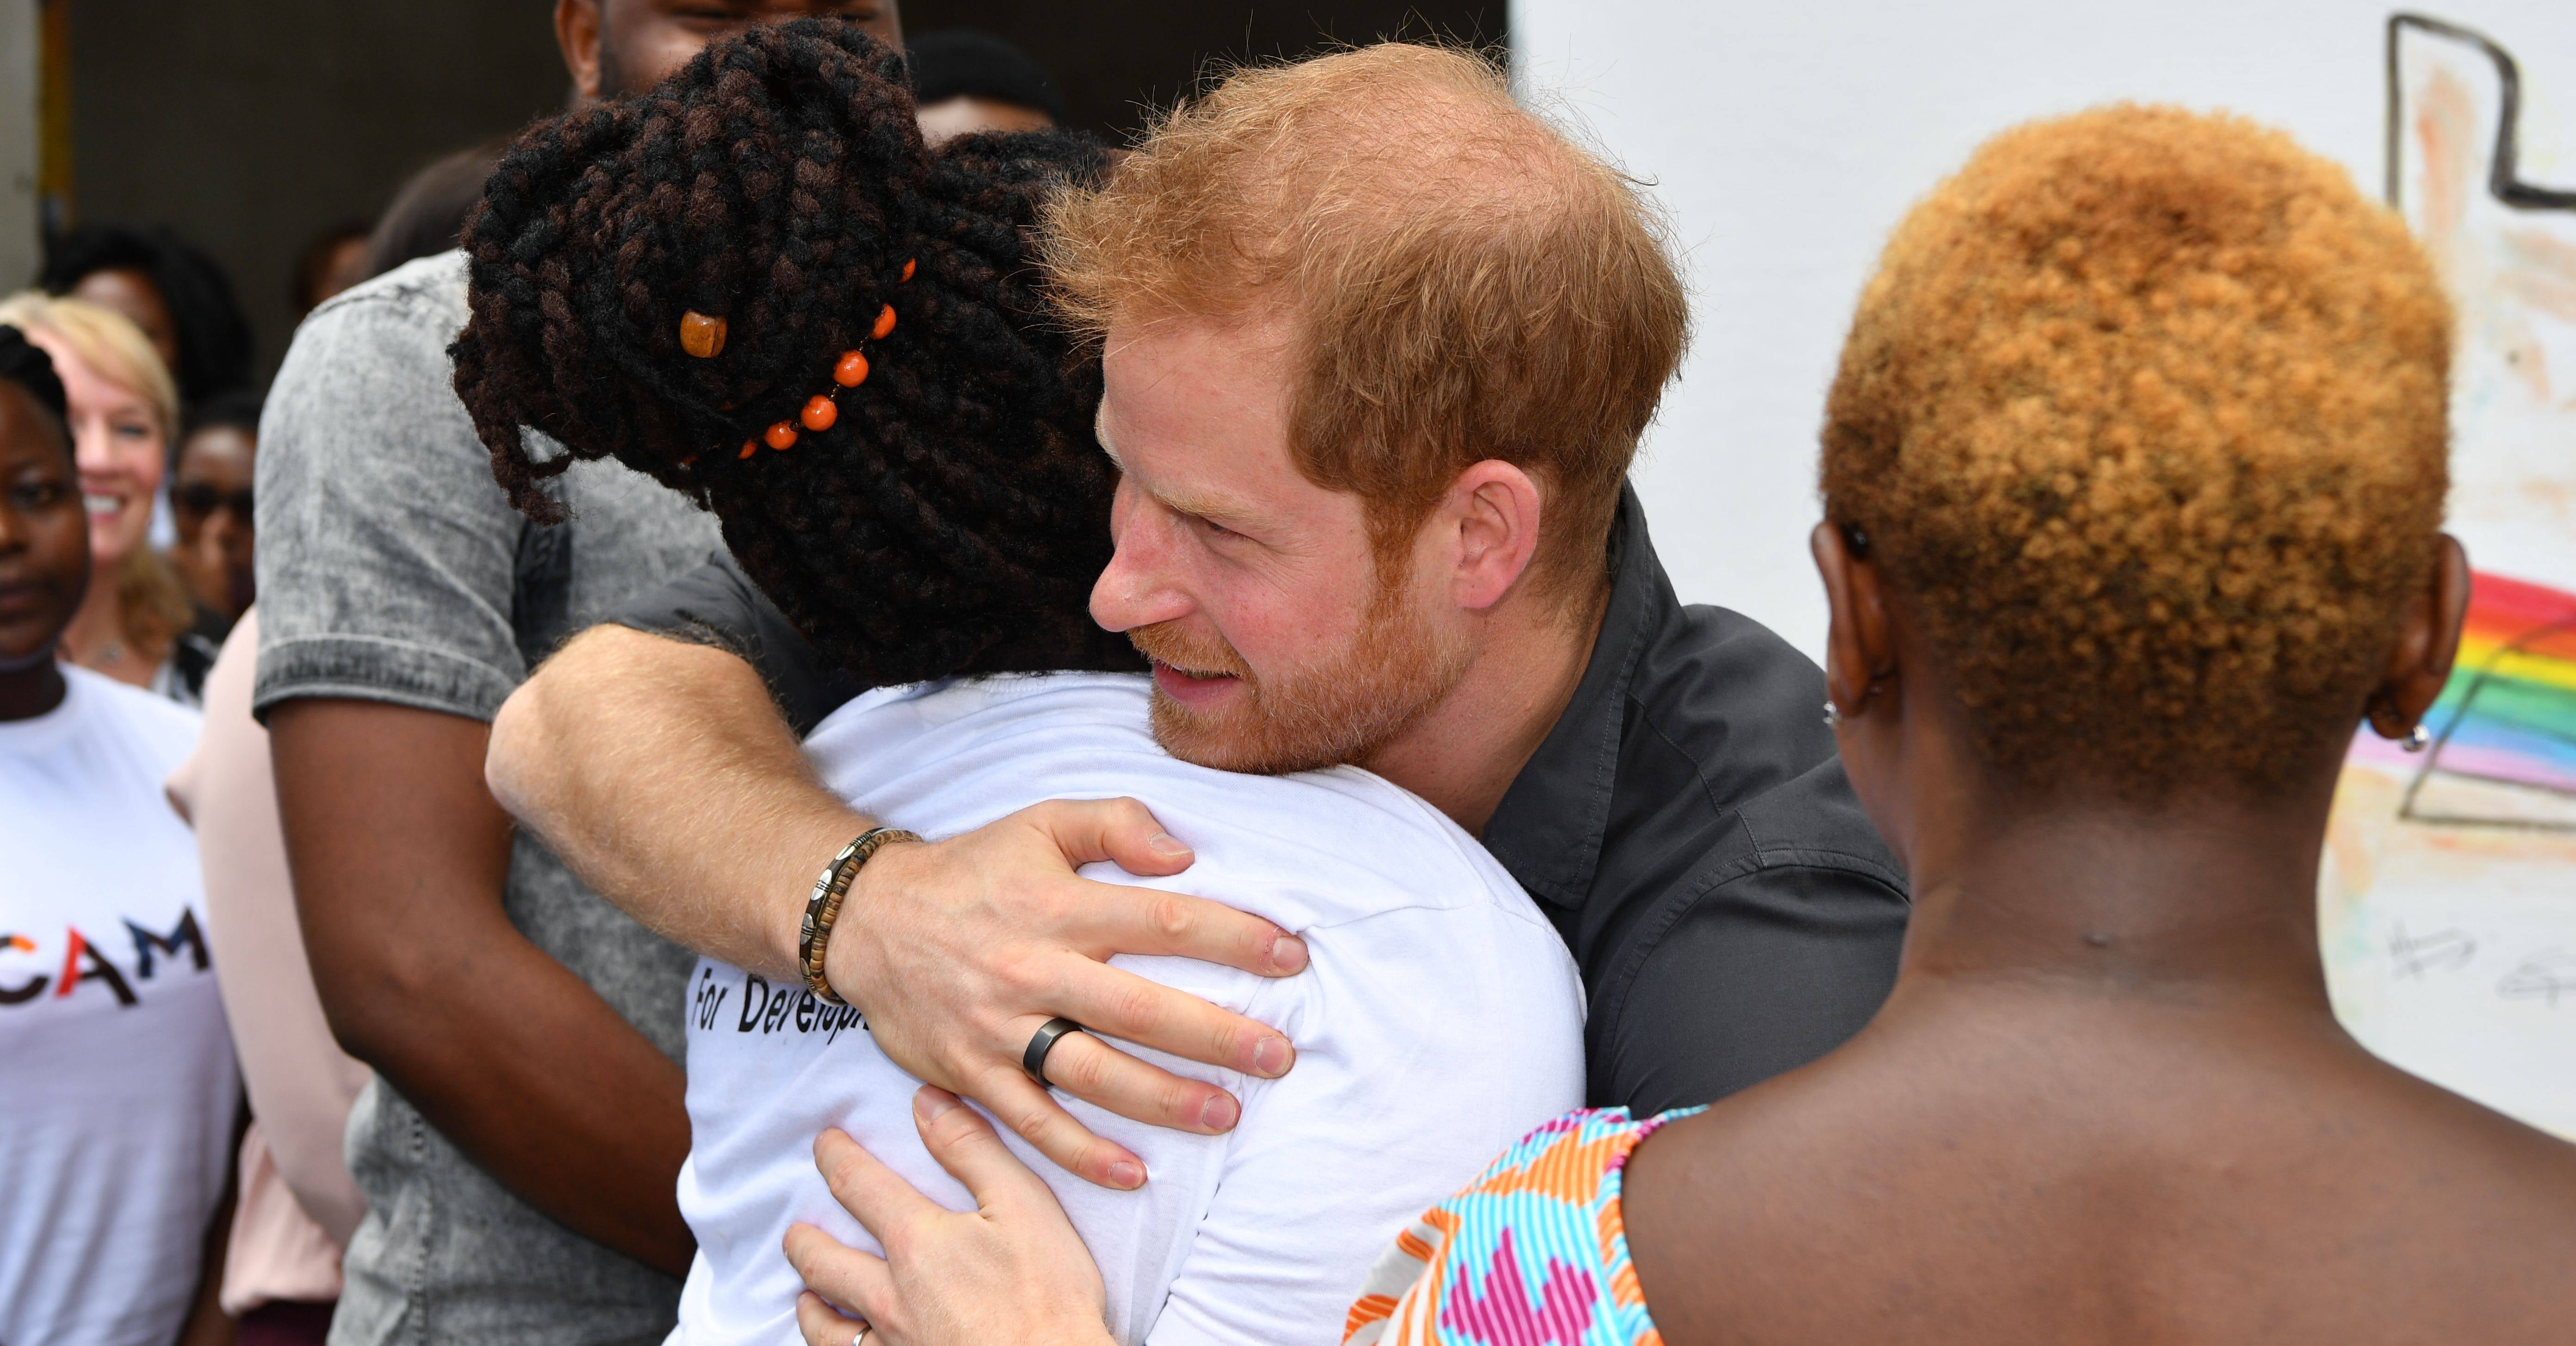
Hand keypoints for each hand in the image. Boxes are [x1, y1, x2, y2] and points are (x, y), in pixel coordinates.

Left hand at [788, 1088, 1114, 1345]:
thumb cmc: (1048, 1295)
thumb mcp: (1023, 1205)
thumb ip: (972, 1150)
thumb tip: (927, 1102)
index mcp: (916, 1241)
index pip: (857, 1184)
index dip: (836, 1157)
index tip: (824, 1142)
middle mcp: (888, 1295)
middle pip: (822, 1261)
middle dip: (804, 1239)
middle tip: (797, 1229)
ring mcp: (890, 1343)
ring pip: (824, 1323)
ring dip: (810, 1301)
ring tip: (807, 1290)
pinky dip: (833, 1345)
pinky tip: (840, 1342)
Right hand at [829, 797, 1306, 1189]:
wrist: (866, 919)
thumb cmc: (971, 869)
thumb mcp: (1040, 821)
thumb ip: (1115, 822)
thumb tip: (1184, 855)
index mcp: (1058, 906)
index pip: (1163, 922)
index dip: (1234, 938)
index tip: (1293, 957)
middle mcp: (1031, 969)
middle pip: (1139, 1009)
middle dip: (1217, 1036)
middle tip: (1279, 1055)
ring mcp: (999, 1029)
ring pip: (1093, 1074)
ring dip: (1164, 1100)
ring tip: (1227, 1115)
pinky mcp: (971, 1074)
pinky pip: (1032, 1124)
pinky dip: (1082, 1153)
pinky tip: (1134, 1171)